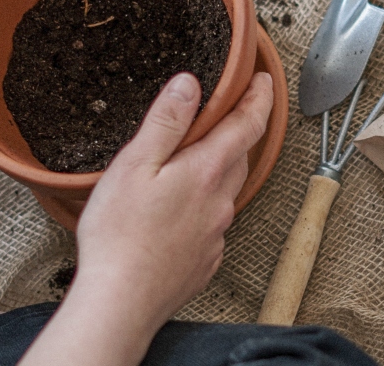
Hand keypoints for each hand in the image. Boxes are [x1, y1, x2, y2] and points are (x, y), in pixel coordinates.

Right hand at [74, 71, 273, 330]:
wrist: (121, 304)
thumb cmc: (120, 236)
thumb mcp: (135, 164)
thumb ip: (166, 122)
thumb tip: (190, 84)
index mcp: (206, 171)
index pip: (248, 124)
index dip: (258, 97)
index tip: (263, 80)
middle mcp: (220, 201)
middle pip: (240, 156)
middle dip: (237, 131)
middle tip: (225, 112)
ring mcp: (215, 234)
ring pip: (226, 190)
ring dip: (218, 169)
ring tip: (196, 159)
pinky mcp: (204, 259)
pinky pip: (213, 222)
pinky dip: (204, 206)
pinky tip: (179, 210)